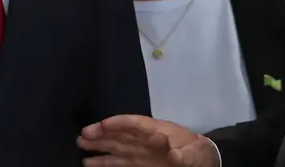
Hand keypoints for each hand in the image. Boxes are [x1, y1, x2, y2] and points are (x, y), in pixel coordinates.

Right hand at [78, 115, 220, 166]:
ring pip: (116, 147)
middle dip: (102, 133)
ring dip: (99, 146)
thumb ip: (183, 153)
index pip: (135, 124)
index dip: (119, 123)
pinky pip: (119, 162)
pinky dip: (104, 161)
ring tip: (80, 145)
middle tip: (82, 135)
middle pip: (121, 134)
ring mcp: (141, 152)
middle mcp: (145, 139)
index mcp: (158, 131)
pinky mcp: (140, 164)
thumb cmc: (199, 154)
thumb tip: (173, 151)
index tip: (103, 124)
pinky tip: (90, 162)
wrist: (205, 162)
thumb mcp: (194, 153)